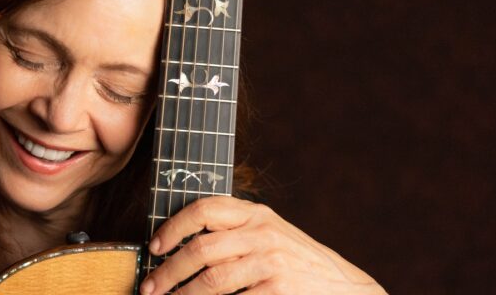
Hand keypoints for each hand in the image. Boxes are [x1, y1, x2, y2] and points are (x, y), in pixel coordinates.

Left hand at [139, 196, 385, 293]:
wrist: (345, 289)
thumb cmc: (299, 264)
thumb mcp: (271, 235)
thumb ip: (235, 232)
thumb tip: (183, 245)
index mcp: (257, 214)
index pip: (204, 209)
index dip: (172, 227)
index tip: (154, 247)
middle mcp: (263, 233)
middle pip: (200, 249)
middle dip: (168, 272)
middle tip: (150, 287)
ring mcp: (271, 262)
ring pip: (211, 280)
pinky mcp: (277, 290)